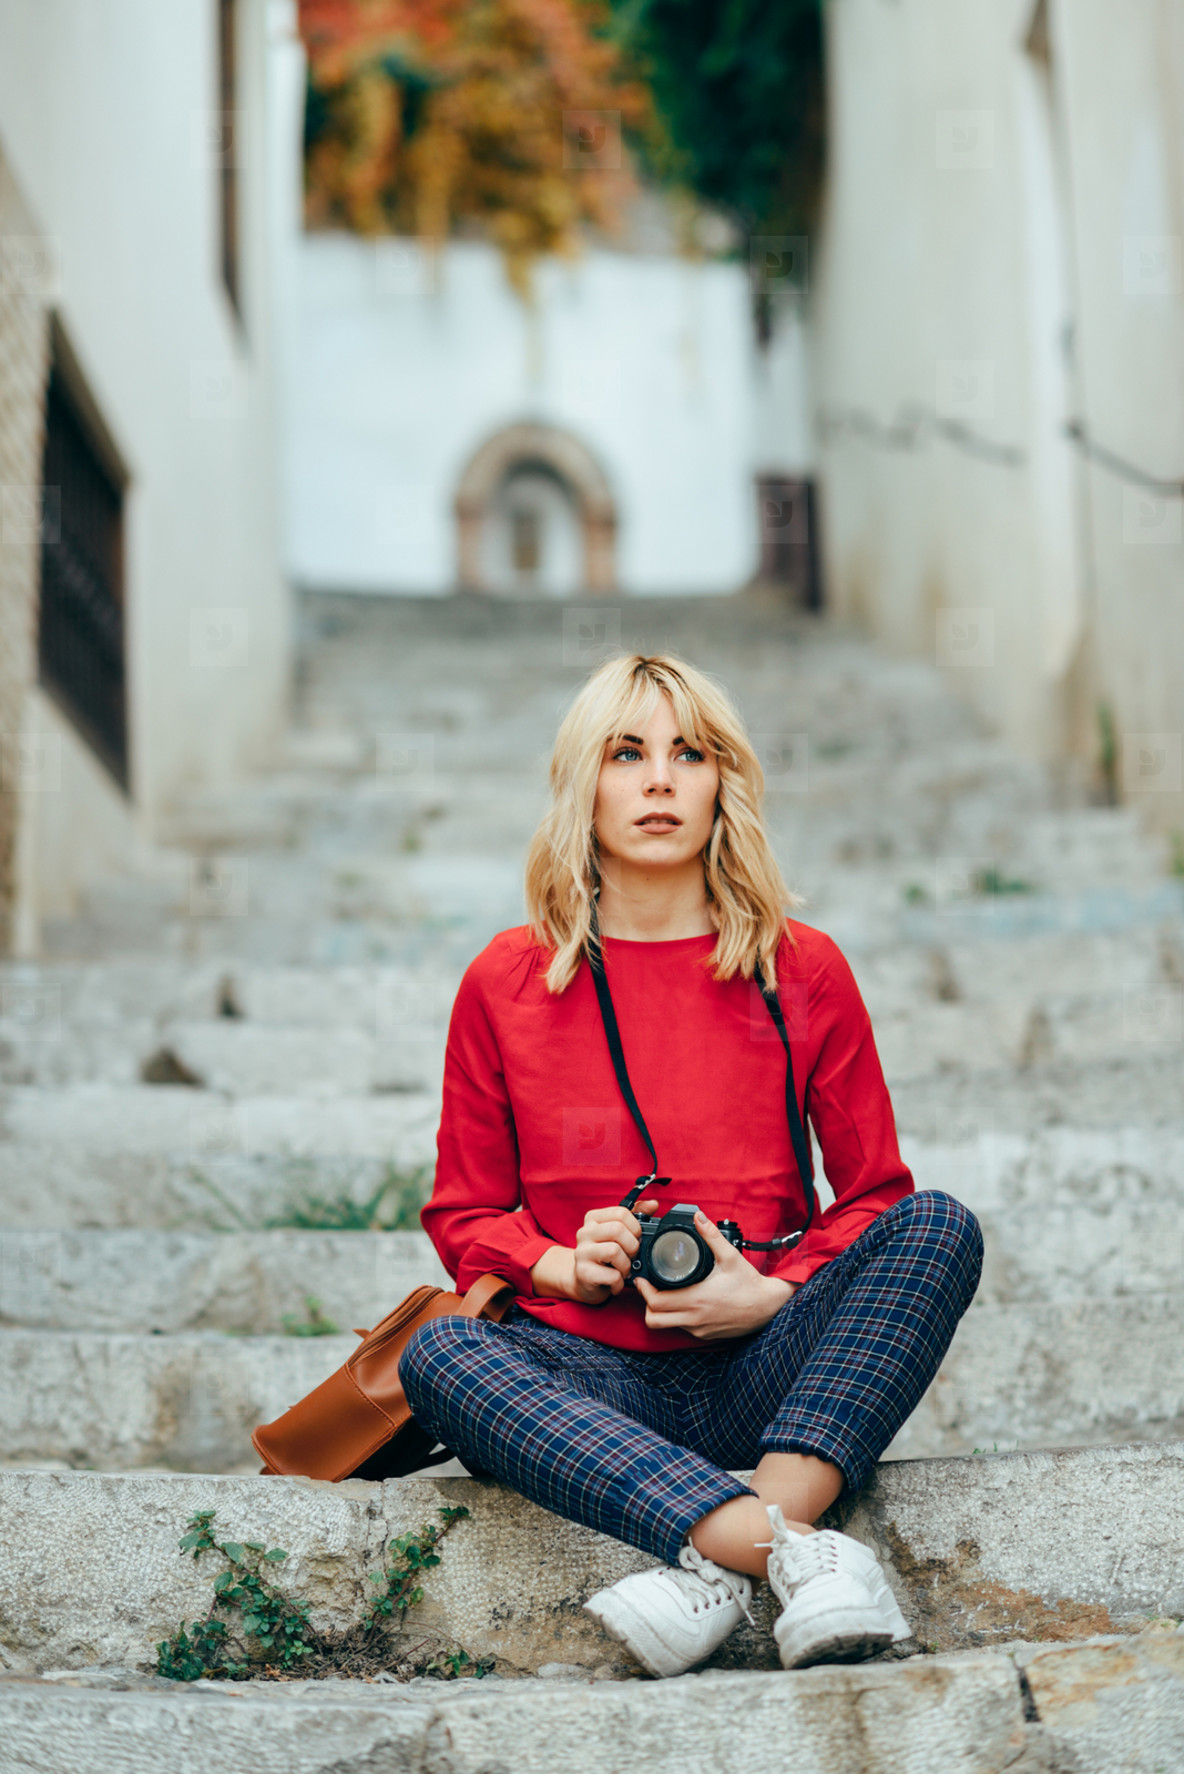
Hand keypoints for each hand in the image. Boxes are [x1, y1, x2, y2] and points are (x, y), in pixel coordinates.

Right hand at [530, 1199, 658, 1304]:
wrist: (584, 1280)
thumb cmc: (605, 1255)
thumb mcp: (618, 1233)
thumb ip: (636, 1215)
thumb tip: (653, 1204)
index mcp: (594, 1218)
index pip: (621, 1213)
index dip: (635, 1228)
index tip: (635, 1239)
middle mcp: (584, 1232)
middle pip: (618, 1230)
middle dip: (632, 1246)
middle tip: (631, 1256)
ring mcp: (581, 1252)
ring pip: (614, 1251)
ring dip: (626, 1265)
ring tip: (623, 1270)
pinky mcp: (583, 1272)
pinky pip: (612, 1275)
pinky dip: (619, 1282)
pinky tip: (615, 1282)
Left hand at [636, 1213, 797, 1339]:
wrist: (768, 1307)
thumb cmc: (749, 1284)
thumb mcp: (730, 1256)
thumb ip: (711, 1236)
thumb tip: (698, 1218)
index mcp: (696, 1299)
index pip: (656, 1303)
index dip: (644, 1291)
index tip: (642, 1279)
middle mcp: (695, 1318)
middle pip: (654, 1319)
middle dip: (646, 1303)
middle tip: (649, 1287)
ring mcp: (699, 1329)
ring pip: (666, 1326)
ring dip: (659, 1312)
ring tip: (662, 1294)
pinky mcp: (705, 1335)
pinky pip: (681, 1328)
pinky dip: (675, 1318)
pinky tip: (681, 1303)